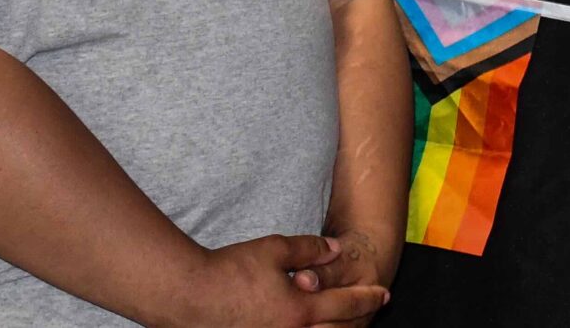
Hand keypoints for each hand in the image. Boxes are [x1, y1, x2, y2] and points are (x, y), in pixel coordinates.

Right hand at [162, 235, 390, 327]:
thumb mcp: (275, 248)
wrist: (186, 296)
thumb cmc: (230, 269)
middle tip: (372, 310)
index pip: (345, 305)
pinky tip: (307, 327)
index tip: (383, 293)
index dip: (367, 298)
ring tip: (344, 324)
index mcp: (299, 310)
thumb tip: (337, 249)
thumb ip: (310, 249)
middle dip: (356, 321)